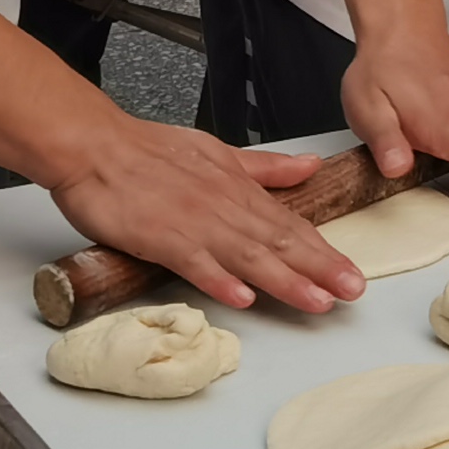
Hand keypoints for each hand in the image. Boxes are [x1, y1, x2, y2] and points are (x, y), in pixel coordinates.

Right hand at [45, 121, 366, 312]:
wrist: (94, 146)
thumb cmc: (149, 151)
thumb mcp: (218, 153)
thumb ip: (265, 168)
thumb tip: (310, 167)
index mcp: (237, 189)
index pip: (289, 224)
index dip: (323, 251)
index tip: (353, 274)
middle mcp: (223, 206)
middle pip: (278, 241)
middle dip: (319, 269)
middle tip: (353, 292)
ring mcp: (193, 222)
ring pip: (247, 255)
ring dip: (284, 280)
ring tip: (316, 301)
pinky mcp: (160, 236)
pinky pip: (194, 261)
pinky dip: (218, 279)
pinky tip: (241, 297)